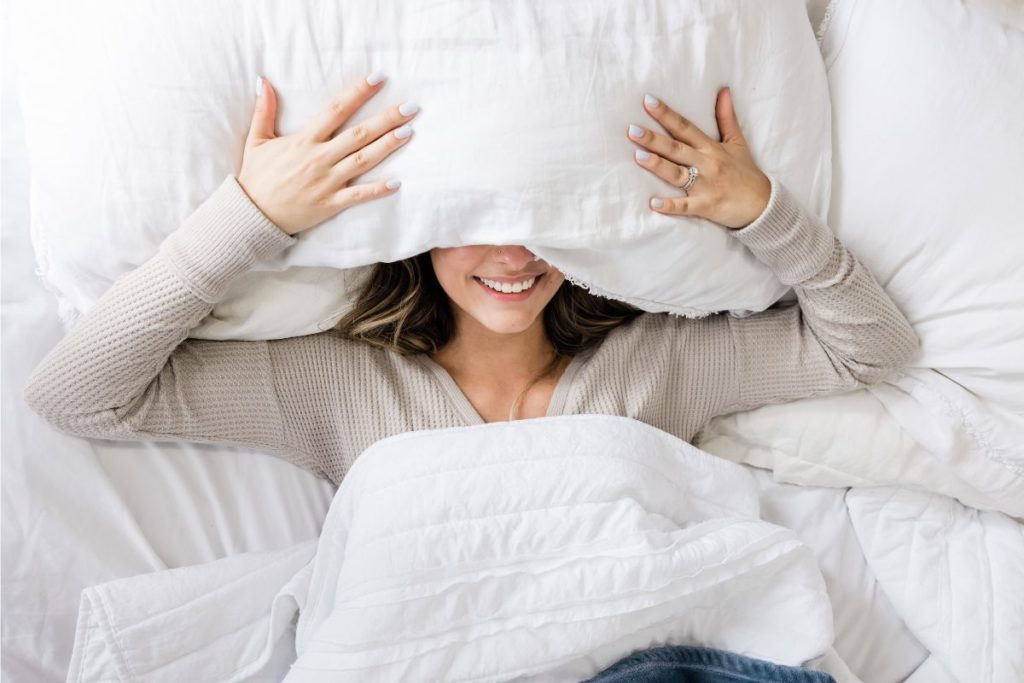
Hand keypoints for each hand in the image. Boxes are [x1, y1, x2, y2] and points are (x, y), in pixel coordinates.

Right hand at [237, 73, 418, 235]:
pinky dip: (378, 190)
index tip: (378, 79)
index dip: (359, 93)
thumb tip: (263, 81)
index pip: (336, 109)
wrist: (251, 215)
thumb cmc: (255, 177)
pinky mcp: (330, 204)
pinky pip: (358, 196)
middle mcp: (319, 158)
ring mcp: (327, 181)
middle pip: (359, 133)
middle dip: (387, 119)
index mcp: (304, 140)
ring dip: (388, 146)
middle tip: (411, 107)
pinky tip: (398, 182)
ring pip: (363, 160)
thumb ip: (264, 111)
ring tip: (409, 132)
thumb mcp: (256, 140)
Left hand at [626, 87, 770, 229]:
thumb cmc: (746, 173)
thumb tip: (723, 90)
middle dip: (654, 139)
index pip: (684, 127)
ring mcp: (705, 185)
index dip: (666, 114)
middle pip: (676, 148)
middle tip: (632, 129)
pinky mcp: (706, 205)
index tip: (648, 101)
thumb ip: (726, 117)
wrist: (763, 204)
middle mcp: (706, 163)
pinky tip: (653, 203)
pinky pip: (685, 206)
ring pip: (677, 174)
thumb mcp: (738, 142)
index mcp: (710, 147)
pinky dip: (670, 206)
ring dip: (658, 165)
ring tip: (638, 156)